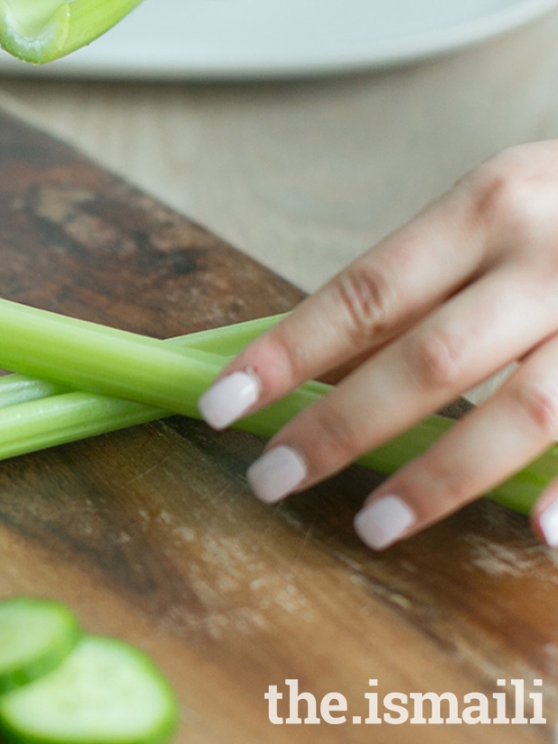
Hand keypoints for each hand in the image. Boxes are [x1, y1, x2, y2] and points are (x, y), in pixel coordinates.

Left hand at [196, 140, 557, 549]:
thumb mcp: (495, 216)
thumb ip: (418, 290)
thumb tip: (313, 365)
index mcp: (486, 208)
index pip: (363, 293)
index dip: (287, 353)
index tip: (220, 404)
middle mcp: (550, 252)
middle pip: (430, 357)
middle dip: (341, 427)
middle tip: (270, 480)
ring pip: (527, 407)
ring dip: (443, 476)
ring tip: (373, 527)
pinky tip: (544, 535)